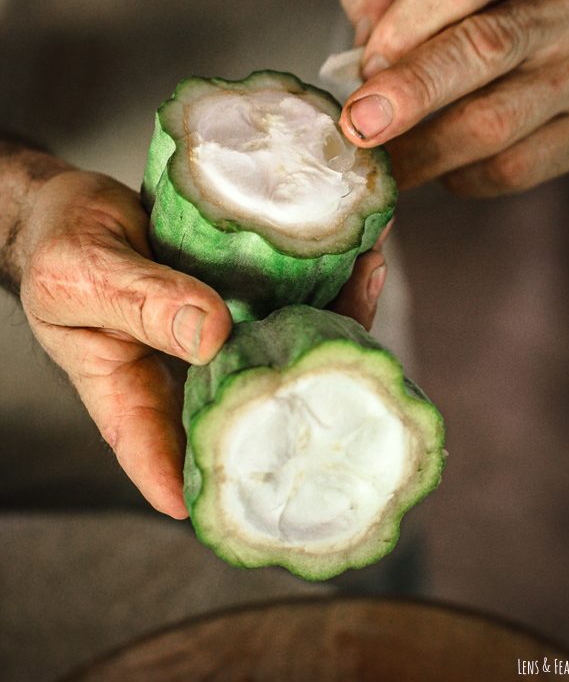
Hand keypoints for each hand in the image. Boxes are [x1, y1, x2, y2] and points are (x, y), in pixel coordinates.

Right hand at [16, 169, 387, 517]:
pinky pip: (283, 299)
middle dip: (308, 397)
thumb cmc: (58, 250)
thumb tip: (213, 333)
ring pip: (280, 351)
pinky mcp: (234, 299)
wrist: (73, 206)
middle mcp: (183, 374)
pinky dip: (321, 282)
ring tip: (366, 278)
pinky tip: (352, 254)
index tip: (265, 507)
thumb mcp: (82, 278)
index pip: (166, 459)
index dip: (214, 490)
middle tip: (360, 372)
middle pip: (250, 406)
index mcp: (129, 393)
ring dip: (329, 323)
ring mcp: (214, 338)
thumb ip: (141, 304)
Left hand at [339, 0, 568, 195]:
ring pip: (494, 121)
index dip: (399, 27)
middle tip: (359, 127)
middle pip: (481, 47)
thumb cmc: (507, 0)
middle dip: (409, 92)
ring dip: (423, 152)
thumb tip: (362, 43)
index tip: (364, 68)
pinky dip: (463, 176)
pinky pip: (513, 168)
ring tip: (382, 165)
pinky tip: (443, 169)